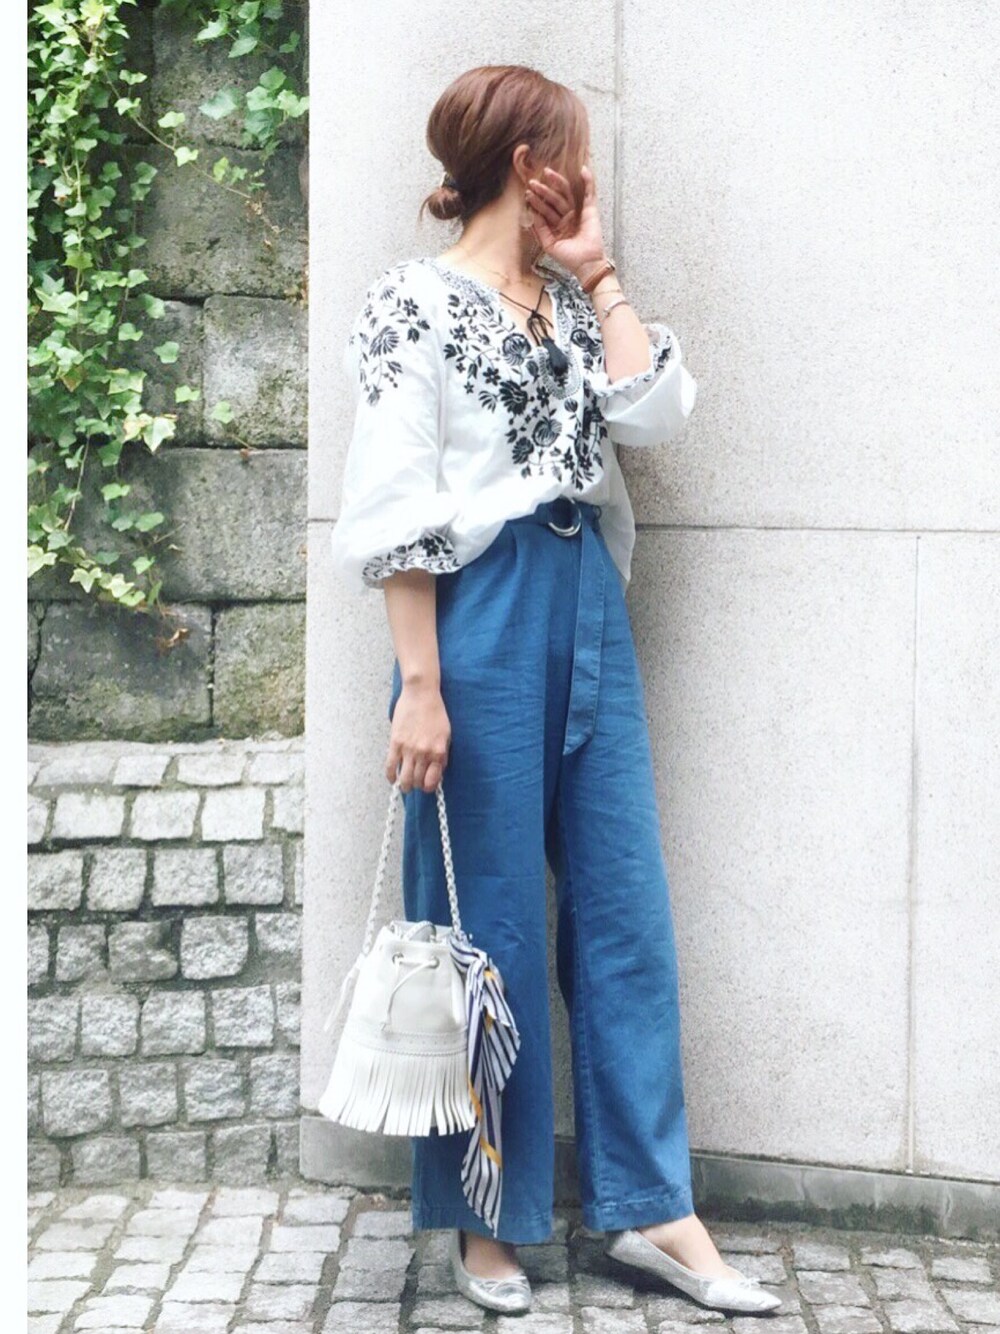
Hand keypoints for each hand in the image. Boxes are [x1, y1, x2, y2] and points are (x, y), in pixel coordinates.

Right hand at [385, 680, 450, 792]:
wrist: (421, 694)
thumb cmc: (435, 712)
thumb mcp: (446, 734)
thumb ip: (442, 753)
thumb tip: (438, 770)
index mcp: (438, 751)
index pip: (432, 780)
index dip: (429, 786)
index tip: (427, 786)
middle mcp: (423, 753)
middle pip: (418, 781)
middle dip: (417, 785)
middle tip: (415, 783)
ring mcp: (408, 749)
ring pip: (404, 778)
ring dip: (404, 785)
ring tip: (404, 785)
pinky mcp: (395, 743)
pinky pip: (391, 766)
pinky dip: (391, 776)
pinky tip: (393, 778)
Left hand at [525, 163, 606, 280]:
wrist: (585, 264)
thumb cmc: (569, 258)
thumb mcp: (549, 245)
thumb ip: (540, 230)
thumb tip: (532, 214)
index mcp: (557, 225)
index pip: (545, 210)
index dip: (537, 202)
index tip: (527, 194)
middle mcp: (567, 217)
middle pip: (554, 200)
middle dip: (543, 191)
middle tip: (533, 182)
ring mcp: (579, 212)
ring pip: (566, 194)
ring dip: (557, 182)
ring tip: (547, 172)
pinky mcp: (591, 211)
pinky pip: (590, 194)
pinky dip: (588, 181)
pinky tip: (583, 169)